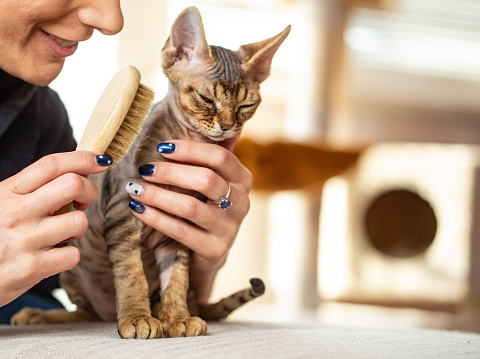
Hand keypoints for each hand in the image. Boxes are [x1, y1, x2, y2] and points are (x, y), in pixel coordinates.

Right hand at [0, 151, 111, 306]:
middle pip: (73, 185)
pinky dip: (68, 256)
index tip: (101, 161)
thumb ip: (30, 190)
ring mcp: (25, 240)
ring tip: (59, 234)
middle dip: (89, 191)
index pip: (51, 165)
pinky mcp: (32, 268)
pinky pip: (72, 255)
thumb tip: (73, 175)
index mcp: (9, 192)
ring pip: (78, 222)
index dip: (82, 158)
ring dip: (76, 228)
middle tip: (81, 203)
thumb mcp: (1, 203)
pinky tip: (51, 256)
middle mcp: (17, 212)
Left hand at [127, 139, 252, 300]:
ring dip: (158, 196)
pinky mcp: (215, 249)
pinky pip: (181, 230)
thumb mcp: (212, 181)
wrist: (209, 250)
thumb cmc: (205, 206)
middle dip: (171, 173)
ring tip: (134, 189)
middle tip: (144, 169)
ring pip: (190, 207)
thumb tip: (196, 118)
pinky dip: (156, 218)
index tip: (162, 148)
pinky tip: (138, 209)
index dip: (190, 150)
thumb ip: (207, 156)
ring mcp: (230, 227)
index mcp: (242, 179)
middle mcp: (242, 202)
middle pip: (206, 179)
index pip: (220, 157)